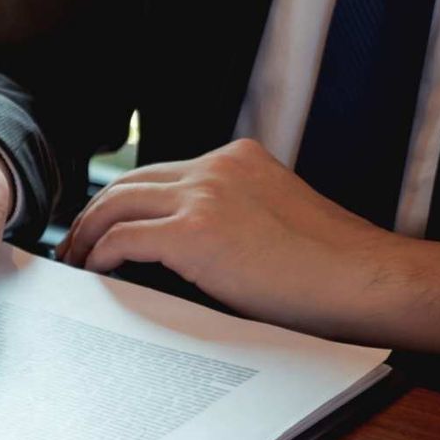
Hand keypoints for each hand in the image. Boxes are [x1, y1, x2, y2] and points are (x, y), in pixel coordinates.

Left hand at [57, 139, 439, 353]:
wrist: (364, 279)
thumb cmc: (328, 269)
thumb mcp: (274, 222)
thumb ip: (231, 218)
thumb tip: (187, 251)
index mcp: (237, 159)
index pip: (161, 174)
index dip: (126, 201)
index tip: (106, 227)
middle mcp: (217, 167)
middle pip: (129, 183)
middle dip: (95, 215)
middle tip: (75, 245)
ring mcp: (205, 195)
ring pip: (117, 205)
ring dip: (89, 235)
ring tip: (77, 263)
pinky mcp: (196, 231)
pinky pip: (126, 239)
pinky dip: (102, 256)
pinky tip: (97, 275)